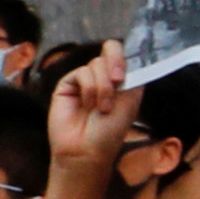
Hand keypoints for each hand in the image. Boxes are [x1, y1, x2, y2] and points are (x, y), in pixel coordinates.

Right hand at [42, 52, 131, 198]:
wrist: (87, 149)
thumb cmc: (111, 131)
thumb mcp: (130, 102)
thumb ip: (132, 77)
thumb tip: (132, 56)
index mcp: (123, 80)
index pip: (126, 54)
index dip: (128, 55)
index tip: (131, 68)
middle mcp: (104, 77)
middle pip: (111, 49)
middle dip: (117, 62)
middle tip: (119, 80)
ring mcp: (85, 80)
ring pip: (97, 63)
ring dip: (104, 86)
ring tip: (102, 107)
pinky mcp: (67, 84)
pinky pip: (81, 72)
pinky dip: (90, 87)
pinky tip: (89, 104)